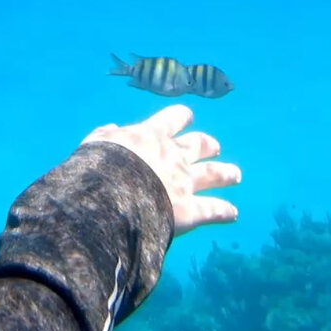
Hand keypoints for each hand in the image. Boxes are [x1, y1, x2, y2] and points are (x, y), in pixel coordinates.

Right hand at [82, 104, 240, 235]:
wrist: (111, 197)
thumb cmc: (97, 168)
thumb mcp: (95, 144)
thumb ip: (104, 135)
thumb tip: (112, 127)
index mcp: (151, 136)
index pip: (172, 119)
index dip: (181, 117)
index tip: (188, 116)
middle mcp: (174, 155)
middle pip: (199, 145)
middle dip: (208, 145)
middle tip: (215, 147)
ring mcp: (185, 182)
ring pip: (214, 174)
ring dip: (226, 173)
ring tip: (236, 174)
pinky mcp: (191, 210)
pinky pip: (213, 210)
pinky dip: (225, 211)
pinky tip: (234, 214)